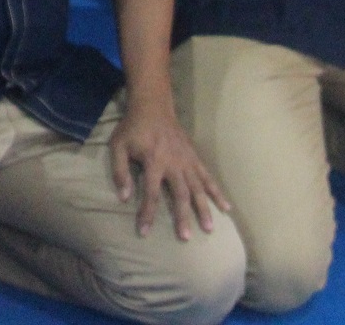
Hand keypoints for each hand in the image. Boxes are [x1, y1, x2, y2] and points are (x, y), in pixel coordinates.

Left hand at [108, 101, 230, 239]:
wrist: (153, 106)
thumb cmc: (133, 128)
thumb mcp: (118, 146)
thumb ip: (120, 171)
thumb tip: (123, 197)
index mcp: (153, 161)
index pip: (151, 193)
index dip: (147, 214)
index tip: (144, 232)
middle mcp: (173, 163)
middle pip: (180, 194)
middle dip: (183, 217)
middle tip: (186, 237)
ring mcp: (187, 161)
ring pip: (198, 188)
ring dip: (204, 208)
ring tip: (209, 228)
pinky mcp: (195, 158)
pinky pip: (208, 177)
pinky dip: (217, 192)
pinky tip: (227, 207)